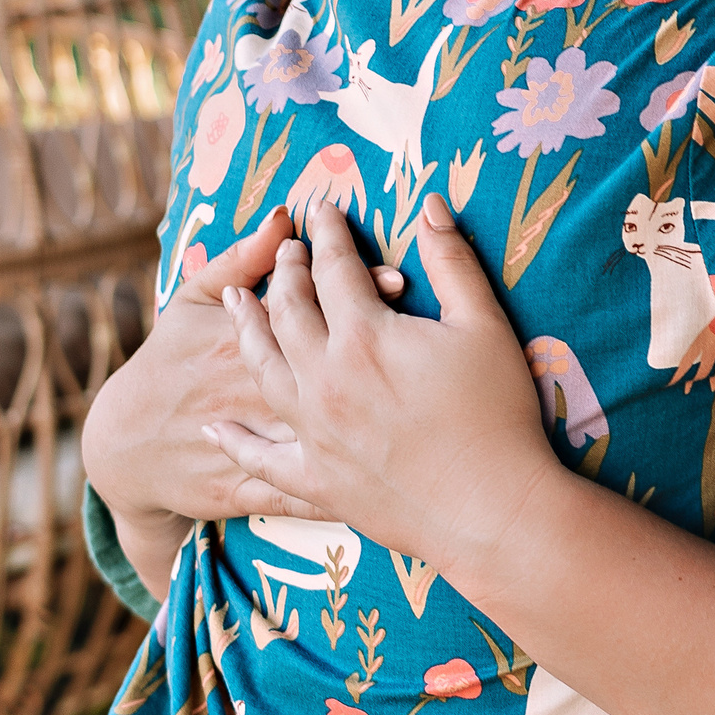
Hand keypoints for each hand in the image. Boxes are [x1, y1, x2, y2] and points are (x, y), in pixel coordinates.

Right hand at [83, 208, 412, 526]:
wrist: (125, 447)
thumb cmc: (170, 361)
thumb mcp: (190, 303)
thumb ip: (237, 257)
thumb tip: (283, 217)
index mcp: (236, 344)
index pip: (305, 312)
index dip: (355, 294)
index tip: (402, 278)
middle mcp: (248, 396)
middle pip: (320, 370)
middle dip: (374, 351)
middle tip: (428, 337)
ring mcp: (249, 448)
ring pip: (319, 434)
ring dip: (367, 419)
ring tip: (418, 396)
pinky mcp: (252, 491)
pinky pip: (305, 496)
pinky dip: (348, 489)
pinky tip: (400, 478)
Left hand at [208, 199, 557, 580]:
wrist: (491, 508)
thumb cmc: (498, 414)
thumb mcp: (485, 325)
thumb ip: (453, 261)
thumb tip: (431, 205)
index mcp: (365, 336)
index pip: (334, 268)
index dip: (328, 234)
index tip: (323, 210)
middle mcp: (325, 379)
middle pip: (288, 311)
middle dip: (284, 272)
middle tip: (285, 250)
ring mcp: (313, 432)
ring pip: (264, 370)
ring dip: (247, 331)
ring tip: (235, 304)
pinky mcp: (315, 480)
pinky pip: (261, 457)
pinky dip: (236, 441)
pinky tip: (217, 429)